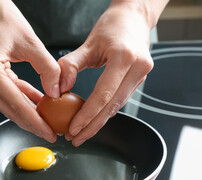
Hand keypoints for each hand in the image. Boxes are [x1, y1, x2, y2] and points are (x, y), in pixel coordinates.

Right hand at [0, 0, 59, 141]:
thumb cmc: (5, 19)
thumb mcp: (32, 43)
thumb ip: (48, 69)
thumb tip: (57, 92)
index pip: (15, 103)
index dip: (34, 121)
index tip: (49, 133)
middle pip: (9, 109)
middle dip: (31, 123)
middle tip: (50, 133)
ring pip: (8, 104)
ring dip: (28, 113)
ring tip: (47, 122)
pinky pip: (7, 94)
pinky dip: (22, 99)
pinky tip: (38, 103)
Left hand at [58, 1, 157, 145]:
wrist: (134, 18)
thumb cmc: (112, 26)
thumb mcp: (88, 43)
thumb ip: (71, 65)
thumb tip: (59, 88)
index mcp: (125, 57)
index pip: (103, 94)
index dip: (87, 115)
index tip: (73, 129)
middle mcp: (138, 69)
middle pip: (112, 107)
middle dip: (93, 126)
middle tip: (75, 139)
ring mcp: (141, 76)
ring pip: (117, 107)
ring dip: (99, 122)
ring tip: (81, 133)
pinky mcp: (139, 80)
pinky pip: (120, 100)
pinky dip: (106, 112)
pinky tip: (93, 120)